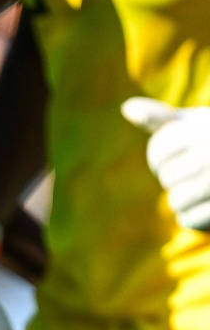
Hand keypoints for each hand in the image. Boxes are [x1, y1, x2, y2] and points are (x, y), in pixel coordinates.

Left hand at [123, 96, 209, 229]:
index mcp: (206, 132)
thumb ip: (160, 117)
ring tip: (201, 188)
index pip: (159, 152)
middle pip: (168, 178)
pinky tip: (205, 205)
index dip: (162, 158)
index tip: (179, 154)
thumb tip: (127, 108)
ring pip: (176, 202)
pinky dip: (193, 218)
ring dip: (183, 199)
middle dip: (176, 177)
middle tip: (198, 171)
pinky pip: (189, 221)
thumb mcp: (193, 124)